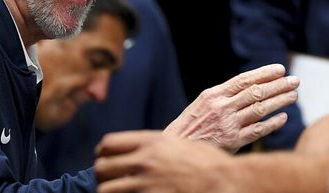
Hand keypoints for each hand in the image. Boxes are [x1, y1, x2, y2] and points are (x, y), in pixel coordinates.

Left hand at [95, 131, 237, 192]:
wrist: (227, 181)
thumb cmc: (209, 163)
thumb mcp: (179, 144)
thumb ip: (155, 146)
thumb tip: (137, 152)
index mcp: (151, 142)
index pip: (108, 143)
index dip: (103, 153)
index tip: (106, 160)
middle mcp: (144, 160)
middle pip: (101, 167)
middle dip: (103, 176)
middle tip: (111, 181)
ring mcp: (146, 184)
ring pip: (105, 190)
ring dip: (109, 192)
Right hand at [163, 64, 298, 152]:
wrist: (179, 146)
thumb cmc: (193, 123)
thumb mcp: (204, 102)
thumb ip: (225, 95)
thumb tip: (250, 85)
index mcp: (214, 94)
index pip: (244, 80)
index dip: (264, 74)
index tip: (280, 69)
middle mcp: (222, 107)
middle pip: (256, 93)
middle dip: (278, 86)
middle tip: (295, 81)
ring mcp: (228, 124)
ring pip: (260, 109)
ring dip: (280, 101)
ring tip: (293, 96)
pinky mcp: (233, 141)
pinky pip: (258, 130)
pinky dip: (272, 123)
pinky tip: (283, 117)